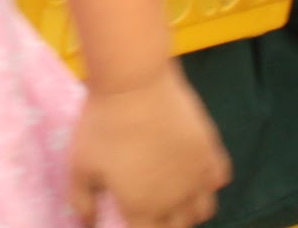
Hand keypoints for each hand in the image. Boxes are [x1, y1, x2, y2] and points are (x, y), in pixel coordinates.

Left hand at [69, 63, 228, 227]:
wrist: (133, 83)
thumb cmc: (102, 124)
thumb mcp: (79, 164)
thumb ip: (82, 200)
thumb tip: (87, 222)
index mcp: (143, 209)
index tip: (131, 215)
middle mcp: (177, 201)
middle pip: (177, 226)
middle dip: (163, 222)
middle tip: (148, 206)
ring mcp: (198, 177)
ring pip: (202, 210)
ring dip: (188, 209)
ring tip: (173, 196)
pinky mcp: (210, 151)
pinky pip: (218, 179)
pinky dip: (208, 182)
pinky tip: (193, 171)